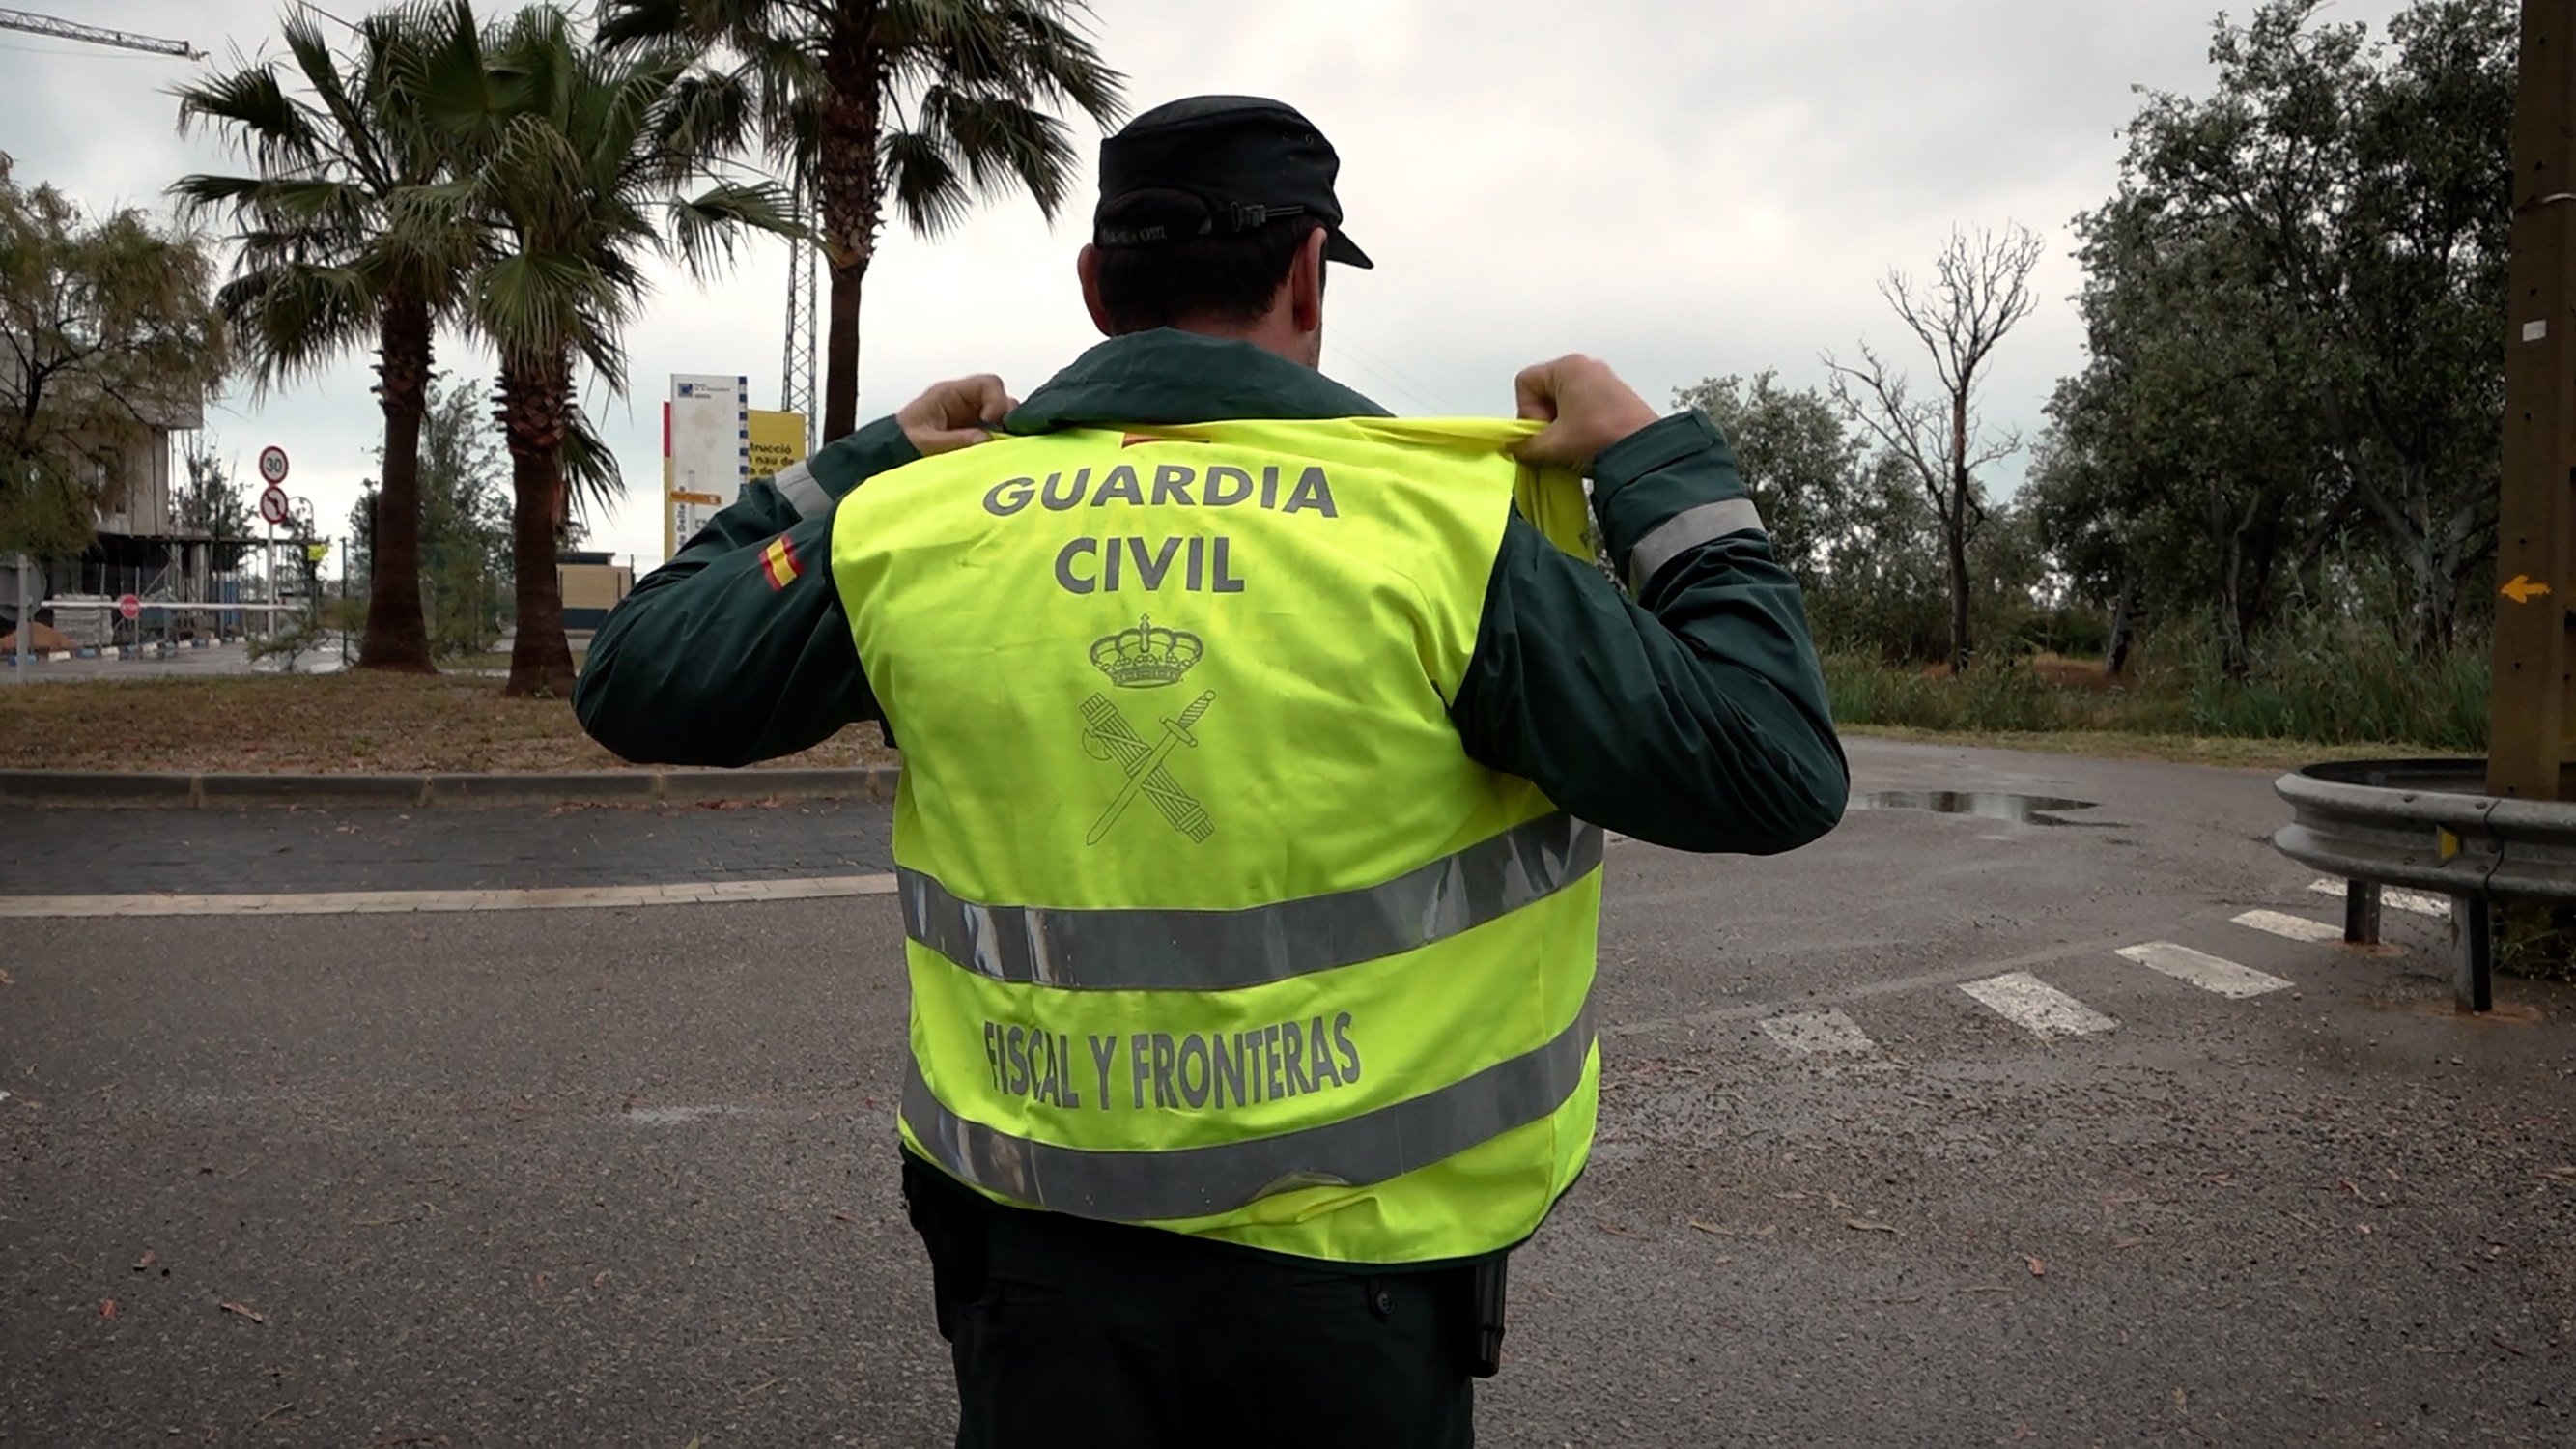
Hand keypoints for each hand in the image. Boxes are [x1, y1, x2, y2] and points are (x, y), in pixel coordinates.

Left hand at [898, 374, 1018, 455]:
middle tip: (999, 440)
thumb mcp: (925, 442)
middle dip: (1005, 419)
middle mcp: (965, 402)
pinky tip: (992, 455)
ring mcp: (971, 418)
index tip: (990, 423)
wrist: (889, 454)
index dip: (997, 401)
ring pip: (1002, 418)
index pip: (988, 384)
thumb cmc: (901, 442)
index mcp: (950, 394)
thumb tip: (987, 439)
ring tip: (995, 450)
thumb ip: (956, 440)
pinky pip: (995, 435)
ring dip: (1003, 433)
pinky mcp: (973, 435)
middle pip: (1001, 400)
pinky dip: (999, 444)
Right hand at [1509, 355, 1660, 472]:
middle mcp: (1586, 367)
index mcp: (1568, 367)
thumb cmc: (1602, 439)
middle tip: (1557, 442)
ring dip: (1561, 426)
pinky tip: (1587, 444)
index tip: (1542, 432)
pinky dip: (1579, 426)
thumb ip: (1525, 447)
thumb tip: (1518, 449)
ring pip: (1563, 402)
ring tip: (1574, 445)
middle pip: (1544, 392)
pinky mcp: (1616, 397)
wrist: (1646, 454)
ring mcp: (1603, 380)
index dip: (1527, 411)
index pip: (1525, 383)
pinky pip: (1583, 407)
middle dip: (1545, 420)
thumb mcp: (1553, 446)